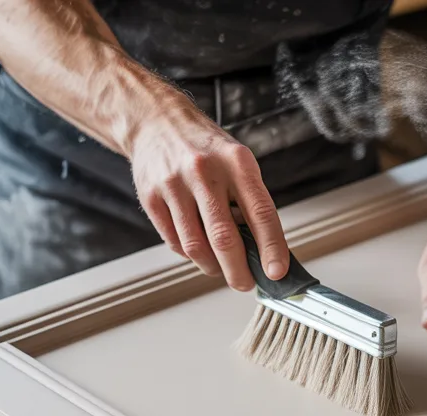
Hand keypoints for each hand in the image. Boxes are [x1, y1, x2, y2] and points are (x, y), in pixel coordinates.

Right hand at [126, 101, 288, 289]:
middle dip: (238, 271)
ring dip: (213, 267)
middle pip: (224, 238)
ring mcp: (174, 184)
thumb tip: (264, 250)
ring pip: (196, 246)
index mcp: (236, 162)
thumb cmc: (206, 148)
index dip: (272, 248)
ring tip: (221, 268)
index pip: (261, 213)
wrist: (156, 121)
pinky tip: (198, 248)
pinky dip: (190, 254)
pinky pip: (174, 241)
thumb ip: (250, 201)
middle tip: (246, 283)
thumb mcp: (237, 162)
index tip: (276, 273)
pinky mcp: (150, 197)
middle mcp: (204, 172)